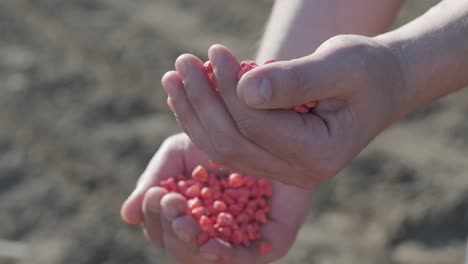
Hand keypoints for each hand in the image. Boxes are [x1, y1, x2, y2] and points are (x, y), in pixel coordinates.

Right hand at [121, 133, 312, 263]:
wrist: (267, 122)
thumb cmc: (223, 132)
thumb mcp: (179, 152)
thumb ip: (155, 179)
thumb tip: (127, 215)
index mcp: (186, 209)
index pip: (160, 227)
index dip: (155, 217)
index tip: (160, 195)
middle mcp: (210, 227)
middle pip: (179, 248)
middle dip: (172, 232)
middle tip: (174, 208)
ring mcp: (238, 236)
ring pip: (205, 258)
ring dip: (191, 246)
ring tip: (188, 225)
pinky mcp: (269, 240)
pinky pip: (246, 259)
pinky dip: (226, 256)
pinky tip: (211, 247)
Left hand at [164, 35, 404, 187]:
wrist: (378, 87)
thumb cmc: (366, 70)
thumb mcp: (341, 64)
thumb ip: (295, 79)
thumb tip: (244, 89)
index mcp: (319, 153)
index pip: (256, 125)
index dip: (227, 88)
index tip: (214, 50)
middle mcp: (299, 172)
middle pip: (232, 143)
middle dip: (201, 101)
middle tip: (181, 63)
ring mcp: (283, 171)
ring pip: (222, 149)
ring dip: (193, 112)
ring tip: (173, 77)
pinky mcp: (271, 159)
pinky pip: (227, 146)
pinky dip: (203, 121)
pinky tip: (185, 97)